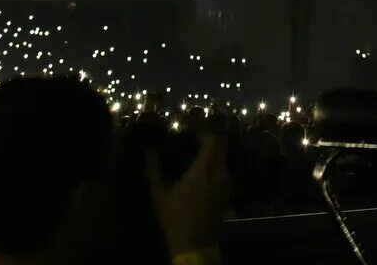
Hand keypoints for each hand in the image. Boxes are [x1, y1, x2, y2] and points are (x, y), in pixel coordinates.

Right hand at [146, 133, 229, 258]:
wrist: (195, 244)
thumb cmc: (175, 218)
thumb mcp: (160, 195)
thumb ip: (154, 170)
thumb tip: (149, 151)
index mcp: (204, 170)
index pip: (212, 140)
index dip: (203, 132)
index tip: (191, 131)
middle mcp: (219, 173)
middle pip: (221, 146)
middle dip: (209, 139)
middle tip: (194, 139)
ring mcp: (226, 184)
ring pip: (223, 158)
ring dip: (212, 153)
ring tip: (196, 154)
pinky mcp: (227, 193)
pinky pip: (223, 171)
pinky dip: (215, 166)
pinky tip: (201, 172)